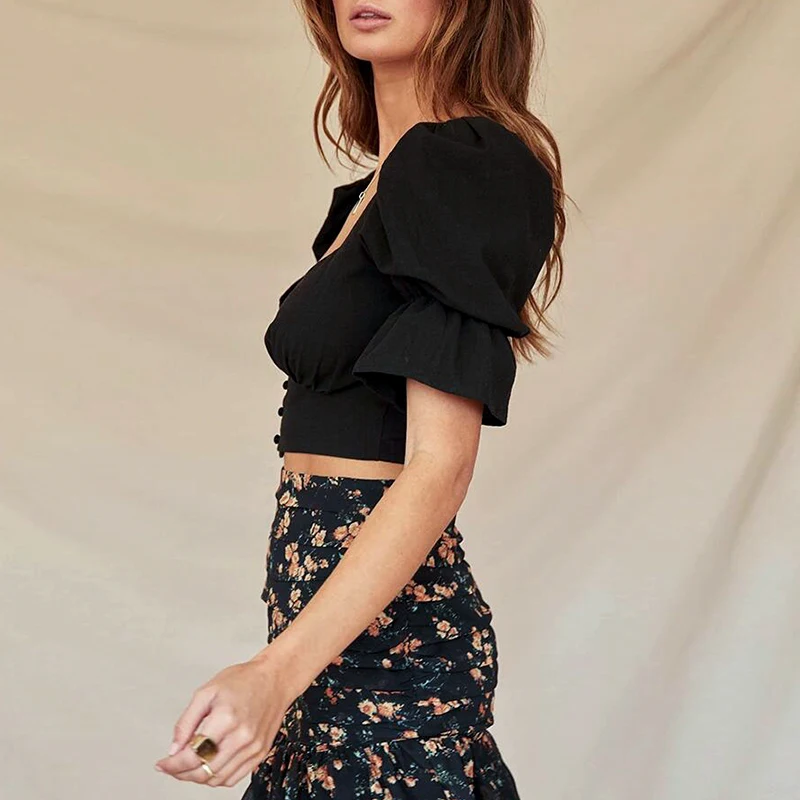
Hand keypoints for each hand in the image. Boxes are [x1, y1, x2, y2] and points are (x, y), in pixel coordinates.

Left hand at [153, 653, 294, 787]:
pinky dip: (217, 778)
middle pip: (203, 771)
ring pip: (217, 779)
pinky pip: (234, 778)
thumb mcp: (207, 691)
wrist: (274, 679)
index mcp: (226, 719)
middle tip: (172, 766)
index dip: (172, 765)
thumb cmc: (244, 680)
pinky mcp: (260, 753)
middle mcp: (241, 737)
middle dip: (181, 773)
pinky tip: (209, 765)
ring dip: (198, 777)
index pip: (192, 756)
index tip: (162, 764)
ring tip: (189, 766)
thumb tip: (174, 748)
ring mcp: (252, 748)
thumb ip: (186, 721)